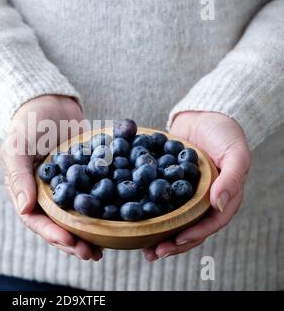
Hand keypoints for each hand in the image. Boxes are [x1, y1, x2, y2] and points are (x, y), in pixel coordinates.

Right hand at [0, 95, 102, 260]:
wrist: (50, 101)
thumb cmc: (27, 124)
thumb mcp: (16, 147)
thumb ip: (18, 176)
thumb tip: (25, 209)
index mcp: (28, 192)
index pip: (37, 220)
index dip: (52, 234)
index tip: (70, 243)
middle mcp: (48, 194)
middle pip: (60, 224)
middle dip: (74, 242)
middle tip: (91, 254)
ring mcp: (69, 187)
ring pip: (78, 216)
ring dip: (90, 233)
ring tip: (105, 248)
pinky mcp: (87, 176)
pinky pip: (96, 195)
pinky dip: (106, 208)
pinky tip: (119, 219)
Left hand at [143, 111, 249, 260]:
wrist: (204, 115)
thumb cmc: (225, 134)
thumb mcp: (235, 154)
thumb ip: (231, 179)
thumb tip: (219, 204)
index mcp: (222, 199)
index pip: (209, 224)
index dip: (193, 235)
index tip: (175, 241)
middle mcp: (202, 202)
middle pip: (188, 229)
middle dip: (171, 243)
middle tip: (153, 253)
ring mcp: (184, 195)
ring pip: (172, 220)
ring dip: (158, 234)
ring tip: (142, 247)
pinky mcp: (168, 184)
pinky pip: (158, 201)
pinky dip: (148, 211)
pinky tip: (133, 220)